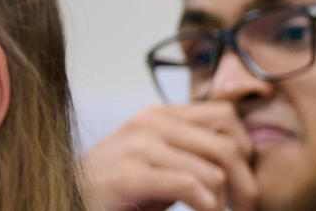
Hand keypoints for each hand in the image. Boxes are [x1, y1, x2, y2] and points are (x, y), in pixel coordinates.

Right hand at [82, 103, 259, 210]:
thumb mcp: (159, 159)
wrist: (66, 198)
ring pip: (213, 169)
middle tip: (249, 205)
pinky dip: (207, 205)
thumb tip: (243, 157)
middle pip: (227, 143)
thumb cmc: (118, 189)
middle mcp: (150, 122)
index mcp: (160, 114)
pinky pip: (190, 186)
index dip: (245, 147)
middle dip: (246, 180)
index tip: (247, 176)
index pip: (225, 114)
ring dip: (225, 200)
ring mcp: (139, 146)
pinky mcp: (130, 174)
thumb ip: (191, 150)